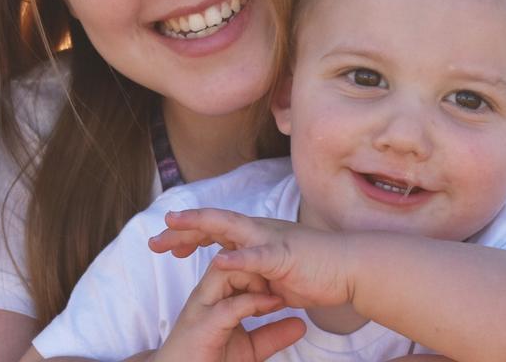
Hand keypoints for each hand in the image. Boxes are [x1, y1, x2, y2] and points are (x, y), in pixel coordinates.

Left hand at [149, 208, 354, 309]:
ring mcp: (271, 240)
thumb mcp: (278, 275)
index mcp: (256, 237)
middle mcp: (259, 231)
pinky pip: (258, 257)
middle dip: (182, 230)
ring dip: (200, 226)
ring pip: (230, 228)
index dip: (189, 235)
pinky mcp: (285, 255)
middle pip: (213, 225)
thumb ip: (258, 274)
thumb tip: (245, 281)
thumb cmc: (318, 271)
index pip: (215, 232)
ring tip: (174, 226)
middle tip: (153, 239)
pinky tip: (220, 261)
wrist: (352, 268)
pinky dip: (239, 259)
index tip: (165, 243)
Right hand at [152, 260, 304, 361]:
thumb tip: (300, 325)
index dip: (257, 260)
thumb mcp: (250, 347)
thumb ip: (272, 334)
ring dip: (254, 278)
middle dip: (253, 260)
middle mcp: (207, 296)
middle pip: (227, 257)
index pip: (232, 261)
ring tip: (274, 295)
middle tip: (278, 282)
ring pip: (225, 272)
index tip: (282, 274)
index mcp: (216, 295)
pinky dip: (253, 302)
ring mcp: (202, 308)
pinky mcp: (204, 326)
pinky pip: (230, 305)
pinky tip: (272, 305)